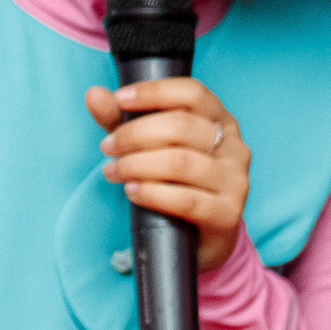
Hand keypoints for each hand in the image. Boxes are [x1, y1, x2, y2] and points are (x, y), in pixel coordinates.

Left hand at [86, 76, 251, 271]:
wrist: (203, 237)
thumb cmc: (177, 183)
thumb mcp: (149, 146)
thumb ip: (122, 120)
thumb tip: (95, 95)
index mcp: (221, 121)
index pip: (193, 93)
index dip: (154, 92)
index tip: (120, 100)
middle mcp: (235, 147)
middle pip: (182, 126)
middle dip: (134, 135)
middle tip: (108, 147)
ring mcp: (235, 181)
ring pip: (180, 162)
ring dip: (136, 165)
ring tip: (114, 171)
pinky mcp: (228, 213)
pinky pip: (185, 199)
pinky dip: (151, 193)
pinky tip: (132, 192)